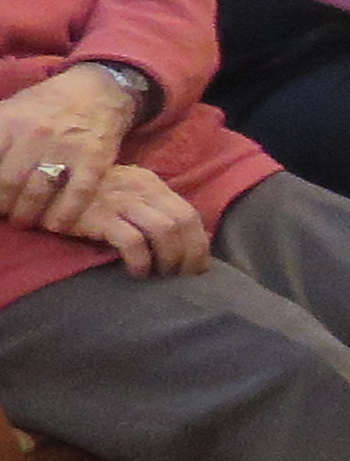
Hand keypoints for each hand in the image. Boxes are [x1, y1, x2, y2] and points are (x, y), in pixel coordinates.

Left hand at [0, 65, 145, 235]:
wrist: (96, 91)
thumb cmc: (45, 105)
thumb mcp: (9, 110)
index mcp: (8, 121)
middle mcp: (34, 133)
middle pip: (8, 184)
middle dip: (4, 207)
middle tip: (7, 214)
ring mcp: (65, 146)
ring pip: (37, 193)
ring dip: (28, 215)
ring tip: (26, 221)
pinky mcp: (94, 158)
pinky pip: (76, 195)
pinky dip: (63, 215)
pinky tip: (56, 225)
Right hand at [67, 160, 207, 279]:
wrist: (39, 189)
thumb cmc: (83, 200)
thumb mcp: (121, 196)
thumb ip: (147, 210)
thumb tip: (178, 244)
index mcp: (149, 182)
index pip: (188, 213)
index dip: (198, 244)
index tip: (197, 267)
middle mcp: (139, 188)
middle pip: (183, 222)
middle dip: (191, 254)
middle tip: (183, 277)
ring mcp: (120, 200)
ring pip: (165, 230)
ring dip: (170, 258)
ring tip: (162, 276)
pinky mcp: (99, 216)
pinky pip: (134, 241)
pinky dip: (142, 261)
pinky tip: (138, 272)